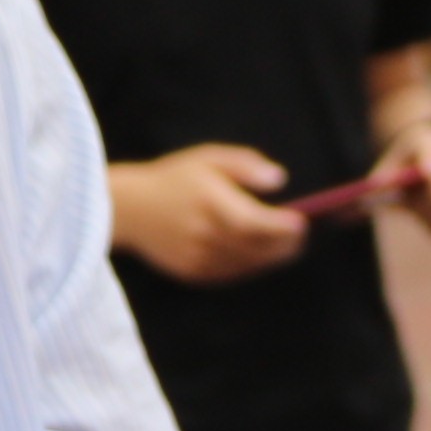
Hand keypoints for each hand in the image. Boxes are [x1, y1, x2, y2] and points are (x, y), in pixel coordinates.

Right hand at [107, 144, 308, 283]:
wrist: (128, 209)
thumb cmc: (174, 177)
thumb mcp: (208, 158)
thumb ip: (245, 165)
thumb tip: (279, 179)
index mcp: (211, 203)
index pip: (257, 223)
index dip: (284, 226)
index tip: (302, 221)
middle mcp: (206, 234)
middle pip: (258, 249)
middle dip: (286, 244)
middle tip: (300, 234)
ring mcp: (199, 257)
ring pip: (248, 264)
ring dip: (271, 256)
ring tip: (286, 244)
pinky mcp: (194, 272)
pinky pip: (232, 273)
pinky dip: (250, 264)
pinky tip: (258, 252)